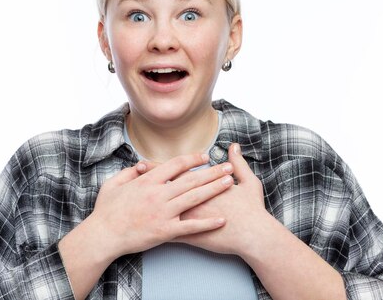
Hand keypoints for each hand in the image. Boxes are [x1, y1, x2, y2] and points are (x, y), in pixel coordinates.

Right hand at [85, 153, 235, 259]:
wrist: (103, 235)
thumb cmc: (106, 210)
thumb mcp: (113, 183)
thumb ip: (130, 172)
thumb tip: (144, 164)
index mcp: (147, 181)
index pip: (176, 165)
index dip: (192, 159)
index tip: (205, 157)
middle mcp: (158, 194)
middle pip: (191, 179)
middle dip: (212, 172)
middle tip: (228, 167)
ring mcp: (163, 212)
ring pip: (194, 198)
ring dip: (214, 189)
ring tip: (230, 183)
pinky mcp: (165, 231)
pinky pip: (190, 226)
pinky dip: (207, 223)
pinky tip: (221, 220)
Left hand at [139, 144, 270, 257]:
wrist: (253, 235)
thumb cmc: (252, 210)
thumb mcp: (248, 182)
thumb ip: (239, 163)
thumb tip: (234, 147)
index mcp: (200, 186)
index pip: (173, 173)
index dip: (156, 169)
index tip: (142, 165)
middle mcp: (190, 200)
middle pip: (162, 191)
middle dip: (144, 186)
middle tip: (128, 182)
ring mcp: (188, 219)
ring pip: (160, 212)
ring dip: (145, 208)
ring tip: (131, 203)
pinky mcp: (189, 236)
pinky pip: (167, 233)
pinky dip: (154, 230)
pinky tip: (143, 229)